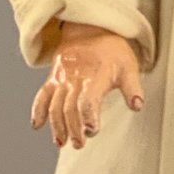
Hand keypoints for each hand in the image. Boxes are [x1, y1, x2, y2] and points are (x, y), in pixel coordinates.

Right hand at [30, 23, 144, 149]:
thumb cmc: (112, 52)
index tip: (92, 131)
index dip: (89, 116)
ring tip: (61, 142)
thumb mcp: (128, 66)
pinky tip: (37, 125)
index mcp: (96, 76)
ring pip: (55, 105)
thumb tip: (137, 105)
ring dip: (56, 125)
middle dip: (73, 128)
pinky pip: (42, 95)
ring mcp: (62, 79)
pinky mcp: (53, 78)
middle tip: (79, 144)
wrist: (90, 29)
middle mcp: (76, 78)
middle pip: (70, 107)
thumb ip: (132, 87)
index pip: (89, 99)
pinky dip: (37, 110)